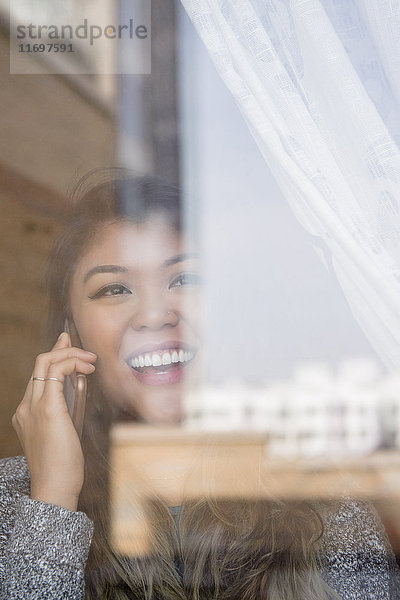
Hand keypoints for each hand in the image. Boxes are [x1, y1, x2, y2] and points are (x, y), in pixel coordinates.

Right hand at [12, 332, 96, 510]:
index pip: (39, 377)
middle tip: (80, 345)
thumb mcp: (62, 433)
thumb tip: (79, 389)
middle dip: (61, 349)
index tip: (70, 349)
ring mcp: (33, 407)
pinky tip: (87, 369)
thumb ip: (65, 412)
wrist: (54, 487)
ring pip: (46, 363)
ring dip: (71, 355)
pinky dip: (72, 364)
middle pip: (40, 364)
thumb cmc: (62, 467)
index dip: (55, 359)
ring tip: (91, 360)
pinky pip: (56, 372)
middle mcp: (25, 407)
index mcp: (26, 413)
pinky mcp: (48, 408)